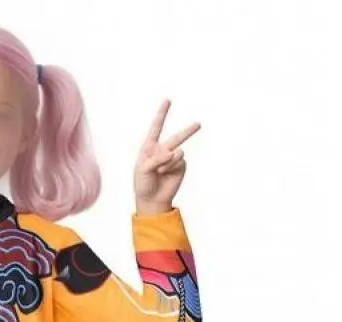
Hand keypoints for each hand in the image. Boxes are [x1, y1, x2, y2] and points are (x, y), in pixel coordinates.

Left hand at [134, 99, 199, 214]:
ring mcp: (172, 159)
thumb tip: (174, 152)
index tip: (167, 101)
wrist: (151, 200)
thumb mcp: (143, 169)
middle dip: (188, 131)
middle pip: (176, 138)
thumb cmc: (143, 184)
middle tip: (199, 124)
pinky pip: (179, 160)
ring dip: (167, 160)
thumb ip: (156, 158)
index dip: (162, 114)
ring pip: (177, 150)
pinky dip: (171, 166)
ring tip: (159, 171)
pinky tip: (165, 173)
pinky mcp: (180, 167)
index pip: (156, 128)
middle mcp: (162, 151)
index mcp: (149, 148)